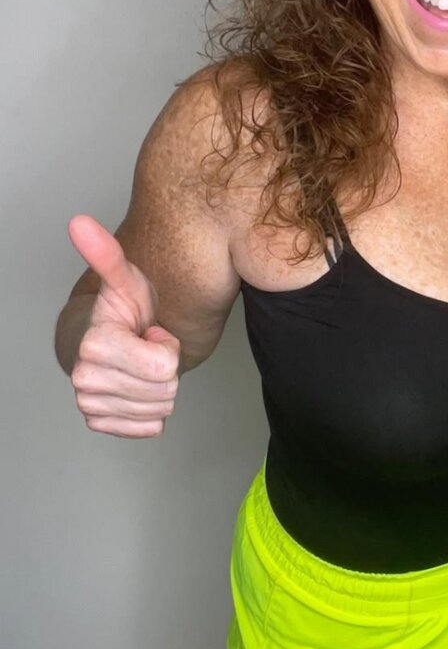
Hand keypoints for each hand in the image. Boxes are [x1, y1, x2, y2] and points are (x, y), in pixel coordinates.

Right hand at [67, 214, 180, 436]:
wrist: (109, 341)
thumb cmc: (124, 311)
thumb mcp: (126, 280)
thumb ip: (108, 254)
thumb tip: (80, 222)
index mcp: (95, 346)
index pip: (164, 367)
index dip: (165, 345)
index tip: (146, 331)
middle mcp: (86, 380)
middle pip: (166, 389)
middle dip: (164, 367)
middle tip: (145, 347)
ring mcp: (92, 406)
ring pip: (160, 408)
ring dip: (159, 387)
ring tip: (141, 363)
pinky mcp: (102, 425)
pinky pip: (151, 427)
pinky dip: (152, 409)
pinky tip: (138, 386)